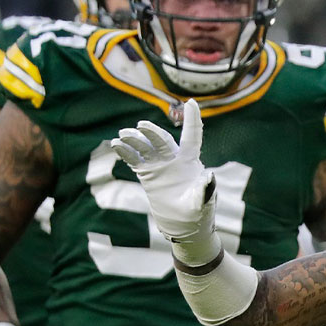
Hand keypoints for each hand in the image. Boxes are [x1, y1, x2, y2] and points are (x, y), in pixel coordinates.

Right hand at [110, 99, 215, 250]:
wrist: (183, 223)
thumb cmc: (197, 210)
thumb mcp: (203, 201)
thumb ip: (205, 189)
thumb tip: (209, 176)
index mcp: (191, 162)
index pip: (192, 136)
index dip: (192, 120)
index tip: (192, 102)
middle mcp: (174, 159)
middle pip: (163, 140)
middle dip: (153, 132)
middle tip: (141, 126)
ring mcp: (159, 165)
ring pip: (146, 148)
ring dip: (135, 140)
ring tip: (122, 135)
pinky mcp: (147, 174)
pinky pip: (135, 160)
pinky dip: (126, 153)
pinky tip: (116, 145)